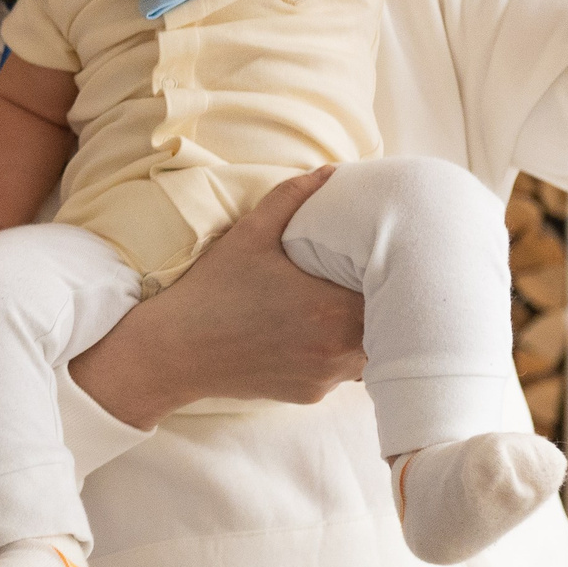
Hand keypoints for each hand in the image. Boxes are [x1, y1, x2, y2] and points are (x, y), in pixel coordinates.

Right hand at [66, 169, 363, 429]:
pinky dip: (335, 353)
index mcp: (331, 308)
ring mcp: (325, 377)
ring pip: (369, 354)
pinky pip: (341, 372)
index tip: (382, 261)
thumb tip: (331, 171)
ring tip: (344, 306)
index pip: (391, 294)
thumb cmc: (212, 291)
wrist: (175, 351)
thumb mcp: (250, 234)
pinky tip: (311, 333)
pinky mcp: (311, 395)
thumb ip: (293, 198)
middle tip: (369, 281)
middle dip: (382, 305)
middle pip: (388, 327)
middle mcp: (337, 349)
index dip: (392, 277)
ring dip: (363, 332)